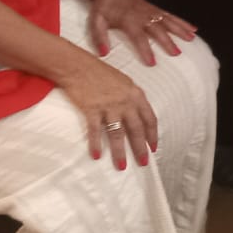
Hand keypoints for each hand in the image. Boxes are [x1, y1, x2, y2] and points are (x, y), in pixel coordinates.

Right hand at [56, 49, 157, 169]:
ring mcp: (109, 106)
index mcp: (136, 94)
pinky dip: (96, 144)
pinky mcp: (92, 109)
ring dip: (120, 152)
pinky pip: (95, 131)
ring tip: (121, 166)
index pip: (150, 118)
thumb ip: (131, 98)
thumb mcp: (124, 82)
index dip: (152, 135)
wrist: (78, 66)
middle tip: (143, 163)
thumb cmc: (100, 73)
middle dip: (141, 148)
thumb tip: (136, 114)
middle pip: (137, 129)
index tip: (153, 148)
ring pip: (118, 134)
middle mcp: (126, 101)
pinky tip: (97, 156)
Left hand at [87, 0, 195, 64]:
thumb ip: (99, 36)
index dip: (146, 50)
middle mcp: (143, 16)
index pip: (139, 38)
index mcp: (129, 20)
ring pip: (169, 21)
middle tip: (177, 53)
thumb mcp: (96, 20)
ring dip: (181, 30)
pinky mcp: (155, 9)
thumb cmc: (105, 3)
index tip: (152, 63)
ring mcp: (151, 11)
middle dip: (168, 42)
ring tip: (191, 39)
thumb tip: (103, 53)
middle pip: (158, 30)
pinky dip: (182, 22)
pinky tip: (192, 28)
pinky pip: (171, 16)